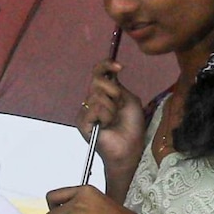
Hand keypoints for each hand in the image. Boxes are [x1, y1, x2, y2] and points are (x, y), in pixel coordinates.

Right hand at [78, 58, 145, 183]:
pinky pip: (95, 109)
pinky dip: (106, 117)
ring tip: (113, 120)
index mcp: (103, 94)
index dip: (106, 65)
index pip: (98, 73)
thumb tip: (110, 73)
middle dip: (114, 92)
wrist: (129, 148)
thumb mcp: (129, 100)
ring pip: (98, 96)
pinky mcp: (82, 122)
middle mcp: (91, 100)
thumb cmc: (131, 126)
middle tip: (119, 107)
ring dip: (112, 108)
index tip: (120, 67)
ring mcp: (85, 111)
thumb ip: (118, 86)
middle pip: (97, 81)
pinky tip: (106, 126)